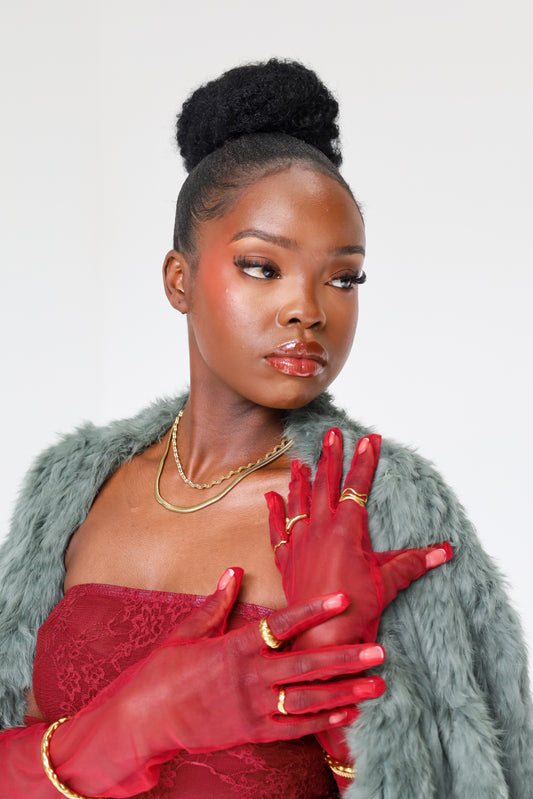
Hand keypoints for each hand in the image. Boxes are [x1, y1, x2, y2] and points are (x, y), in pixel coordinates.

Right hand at [49, 572, 384, 797]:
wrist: (145, 719)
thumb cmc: (165, 669)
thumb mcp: (189, 630)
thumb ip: (217, 602)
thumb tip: (235, 570)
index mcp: (235, 645)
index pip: (283, 624)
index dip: (314, 610)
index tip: (342, 598)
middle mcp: (249, 676)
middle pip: (306, 664)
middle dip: (345, 657)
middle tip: (378, 649)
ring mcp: (252, 707)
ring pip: (308, 700)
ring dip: (345, 692)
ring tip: (376, 684)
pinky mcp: (252, 732)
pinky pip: (294, 729)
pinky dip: (323, 722)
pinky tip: (349, 714)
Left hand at [266, 428, 451, 650]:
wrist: (320, 639)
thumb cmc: (355, 611)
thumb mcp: (389, 583)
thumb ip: (412, 562)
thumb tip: (444, 550)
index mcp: (346, 530)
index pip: (357, 487)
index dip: (365, 461)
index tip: (370, 439)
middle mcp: (320, 530)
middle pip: (325, 485)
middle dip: (330, 457)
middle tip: (331, 433)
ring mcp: (301, 543)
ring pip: (299, 502)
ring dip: (302, 478)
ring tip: (302, 459)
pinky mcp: (288, 561)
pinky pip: (277, 530)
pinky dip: (274, 512)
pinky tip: (271, 496)